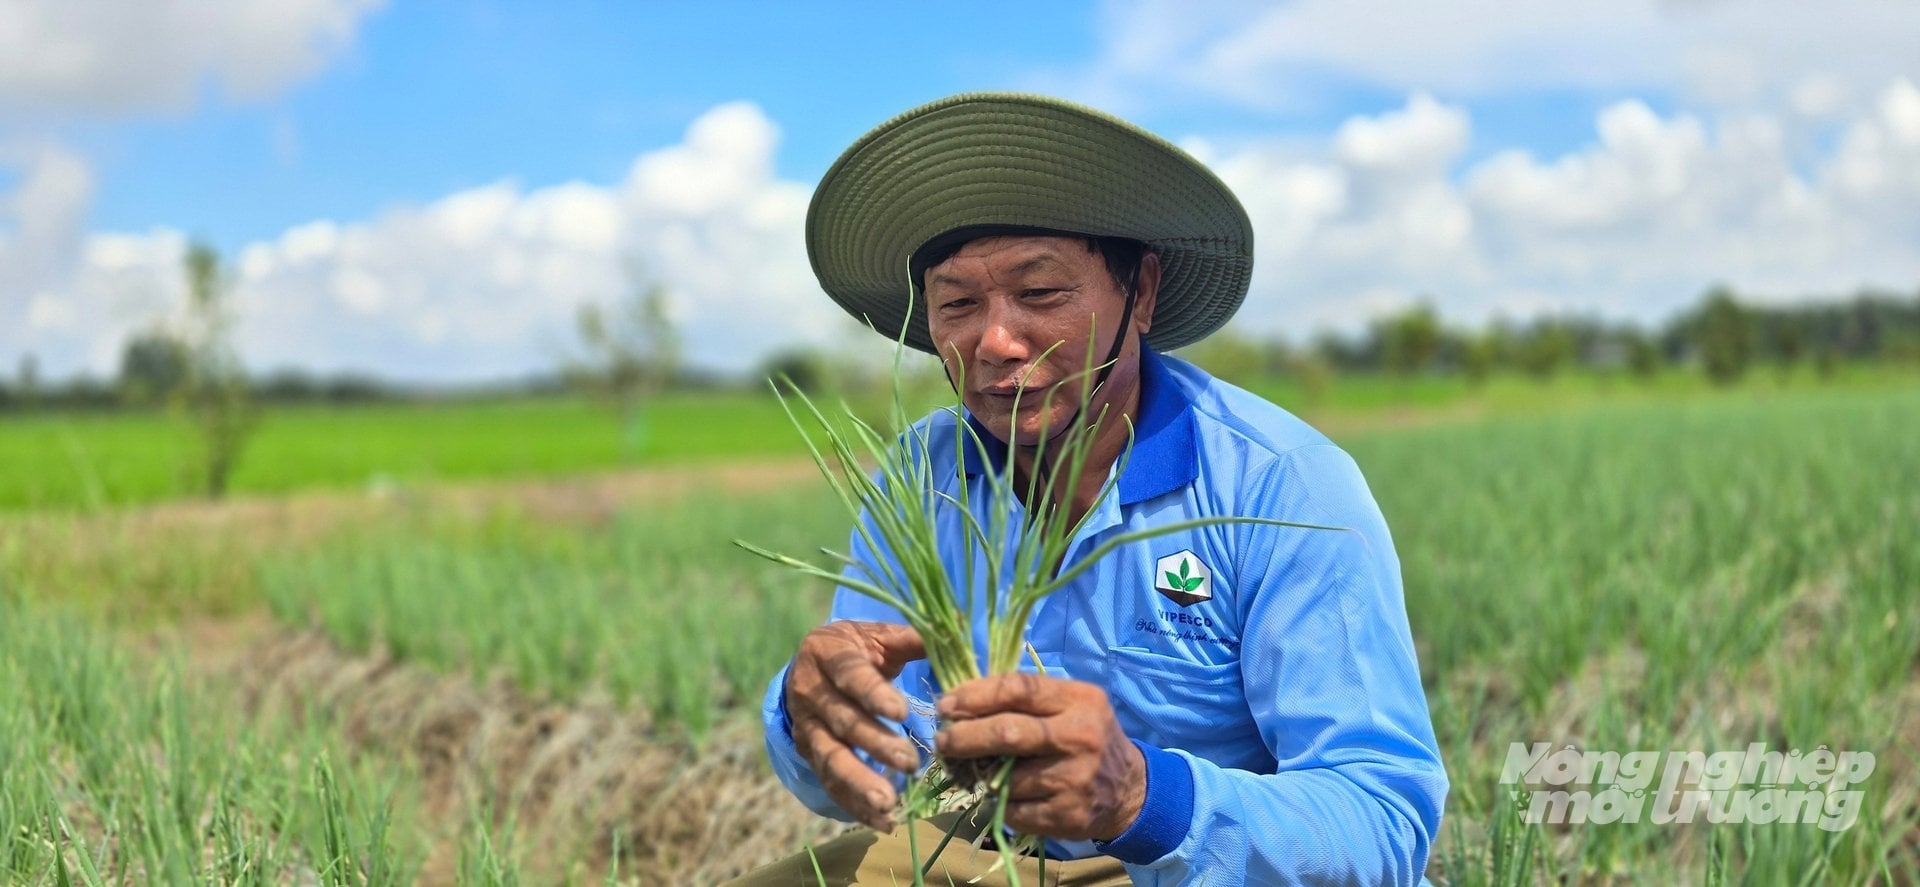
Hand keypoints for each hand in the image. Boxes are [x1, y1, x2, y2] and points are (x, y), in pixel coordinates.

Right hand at [785, 621, 925, 830]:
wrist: (809, 665)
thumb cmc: (857, 648)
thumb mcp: (878, 635)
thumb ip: (911, 639)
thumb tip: (955, 634)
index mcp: (827, 654)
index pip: (850, 676)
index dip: (874, 695)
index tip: (903, 713)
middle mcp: (810, 692)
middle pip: (842, 722)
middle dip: (876, 745)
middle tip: (910, 763)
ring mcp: (807, 727)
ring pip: (830, 759)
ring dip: (859, 783)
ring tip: (888, 803)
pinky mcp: (810, 755)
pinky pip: (830, 784)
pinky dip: (854, 805)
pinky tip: (883, 821)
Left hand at [935, 673, 1145, 840]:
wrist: (1128, 790)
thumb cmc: (1084, 737)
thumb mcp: (1069, 705)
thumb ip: (1025, 698)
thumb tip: (961, 699)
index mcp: (1080, 700)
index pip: (1018, 688)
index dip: (975, 695)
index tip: (946, 705)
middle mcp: (1080, 737)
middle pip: (1008, 733)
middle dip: (965, 736)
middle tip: (942, 740)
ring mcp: (1076, 779)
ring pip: (1006, 777)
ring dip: (979, 775)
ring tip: (971, 770)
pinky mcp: (1068, 815)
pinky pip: (1014, 810)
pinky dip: (999, 803)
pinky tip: (1001, 795)